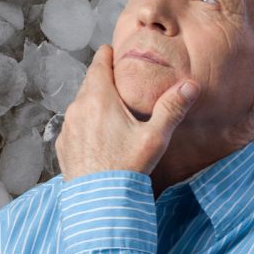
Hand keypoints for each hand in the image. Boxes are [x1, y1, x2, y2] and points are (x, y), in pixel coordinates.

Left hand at [55, 44, 199, 181]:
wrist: (100, 203)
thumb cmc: (128, 168)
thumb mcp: (154, 137)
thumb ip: (171, 109)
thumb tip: (190, 85)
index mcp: (98, 98)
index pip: (98, 64)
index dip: (106, 55)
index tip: (112, 51)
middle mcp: (77, 108)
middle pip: (88, 83)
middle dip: (101, 78)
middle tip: (116, 78)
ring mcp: (67, 127)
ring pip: (79, 104)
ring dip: (92, 102)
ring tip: (109, 107)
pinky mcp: (63, 145)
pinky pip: (74, 125)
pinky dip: (84, 123)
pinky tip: (97, 134)